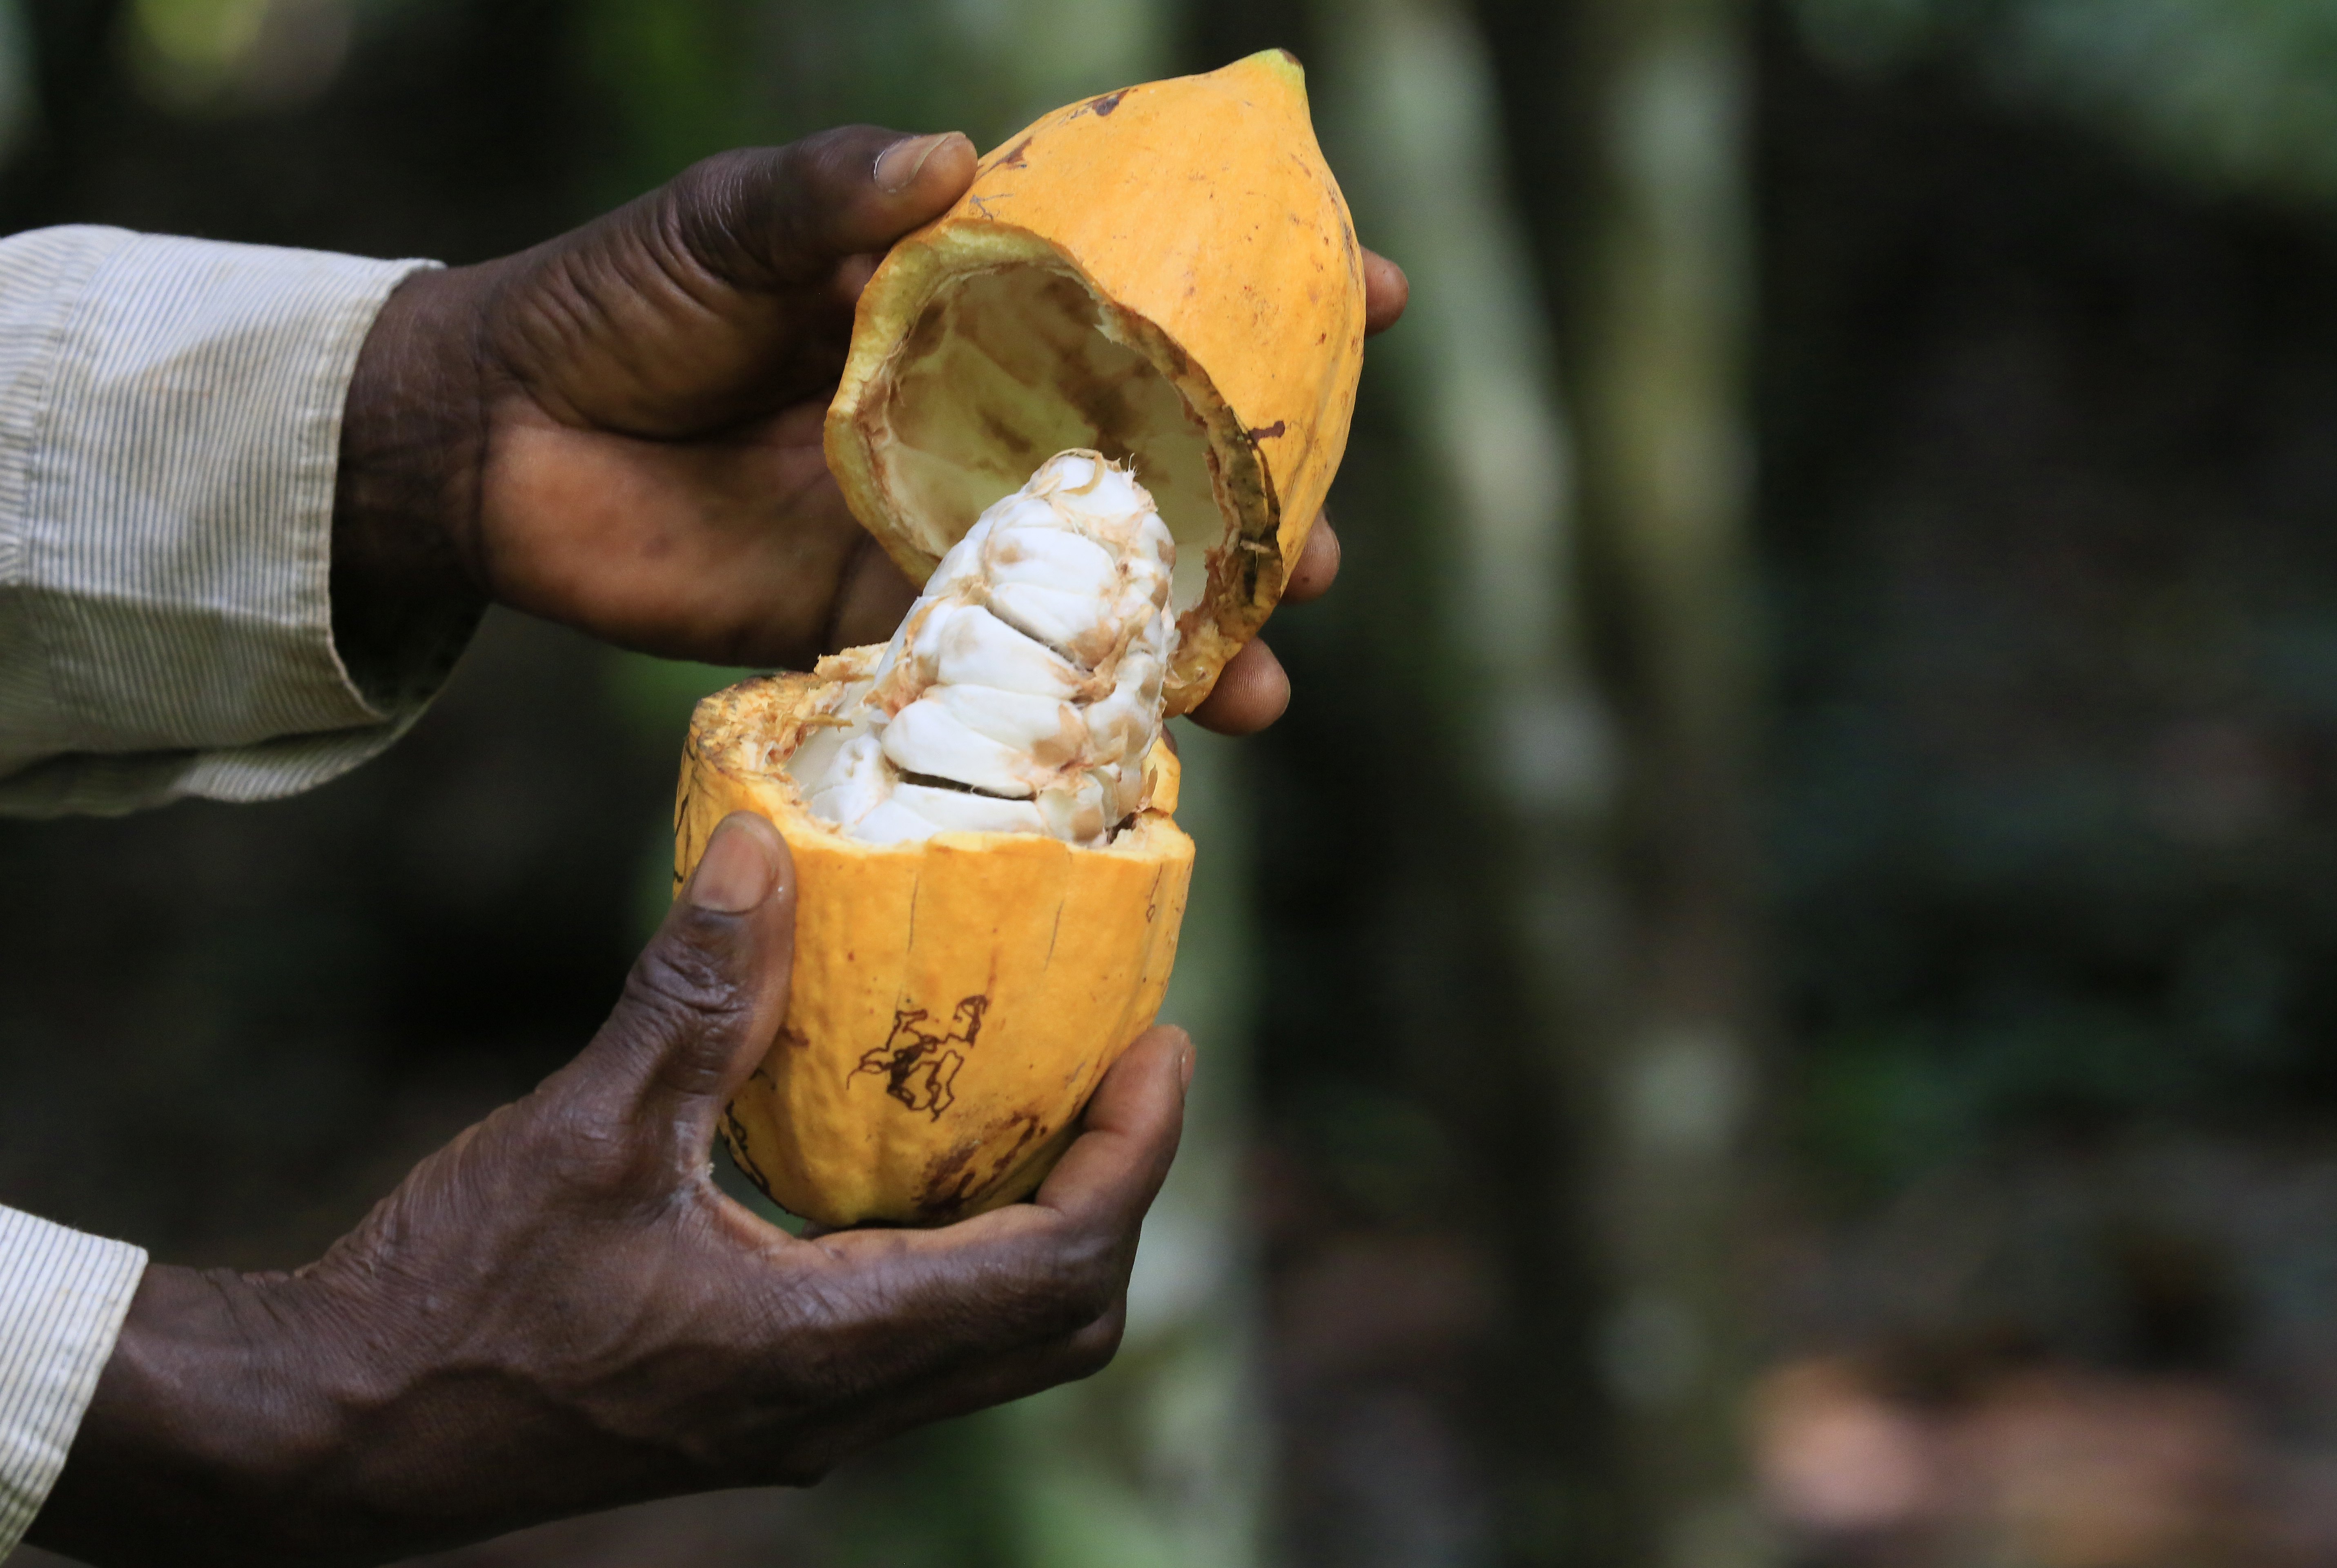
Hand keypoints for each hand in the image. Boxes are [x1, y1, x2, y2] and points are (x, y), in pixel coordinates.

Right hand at [29, 814, 1190, 1566]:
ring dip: (1051, 1229)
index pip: (1057, 1270)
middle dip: (1119, 1194)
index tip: (1164, 1048)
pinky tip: (926, 1159)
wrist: (347, 1429)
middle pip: (1059, 1324)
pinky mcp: (768, 1403)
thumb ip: (695, 995)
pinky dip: (970, 1252)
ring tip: (1053, 1100)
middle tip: (1128, 1068)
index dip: (1136, 1158)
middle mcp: (840, 1404)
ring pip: (998, 1344)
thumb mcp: (583, 1131)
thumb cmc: (457, 1299)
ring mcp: (806, 1417)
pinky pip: (927, 1341)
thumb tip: (764, 851)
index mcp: (823, 1347)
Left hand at [331, 125, 1408, 735]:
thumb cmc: (614, 303)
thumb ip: (829, 194)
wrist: (493, 440)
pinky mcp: (873, 623)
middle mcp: (977, 425)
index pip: (1144, 296)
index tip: (1373, 295)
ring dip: (1190, 635)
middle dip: (1254, 506)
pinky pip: (990, 673)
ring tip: (1270, 674)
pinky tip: (1151, 745)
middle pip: (1152, 466)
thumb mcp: (722, 223)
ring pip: (1094, 586)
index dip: (1265, 296)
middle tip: (1322, 546)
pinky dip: (1065, 708)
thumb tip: (949, 159)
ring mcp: (934, 532)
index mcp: (968, 311)